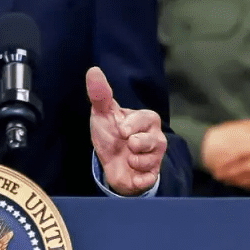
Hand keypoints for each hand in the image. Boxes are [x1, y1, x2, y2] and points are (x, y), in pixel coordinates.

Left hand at [86, 67, 166, 195]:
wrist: (110, 164)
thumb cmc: (110, 133)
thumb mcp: (102, 113)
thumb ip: (100, 94)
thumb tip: (93, 70)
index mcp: (147, 119)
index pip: (145, 119)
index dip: (130, 126)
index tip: (121, 131)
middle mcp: (156, 137)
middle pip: (151, 141)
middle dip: (133, 145)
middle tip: (126, 145)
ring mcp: (156, 157)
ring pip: (149, 160)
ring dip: (132, 161)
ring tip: (127, 158)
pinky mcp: (152, 175)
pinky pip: (149, 178)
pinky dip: (138, 178)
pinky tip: (132, 174)